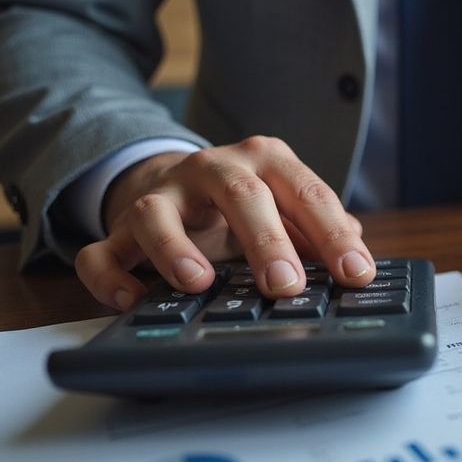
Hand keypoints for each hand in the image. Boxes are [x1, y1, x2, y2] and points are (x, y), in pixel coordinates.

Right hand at [77, 136, 375, 309]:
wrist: (173, 181)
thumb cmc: (246, 204)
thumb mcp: (288, 207)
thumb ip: (321, 230)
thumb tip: (359, 257)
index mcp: (266, 162)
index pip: (306, 193)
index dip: (333, 235)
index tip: (355, 273)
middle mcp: (212, 169)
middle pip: (240, 194)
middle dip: (265, 240)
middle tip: (286, 284)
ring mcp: (162, 196)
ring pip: (157, 213)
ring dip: (174, 249)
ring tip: (197, 283)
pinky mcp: (119, 228)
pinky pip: (102, 251)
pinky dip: (110, 276)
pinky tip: (133, 299)